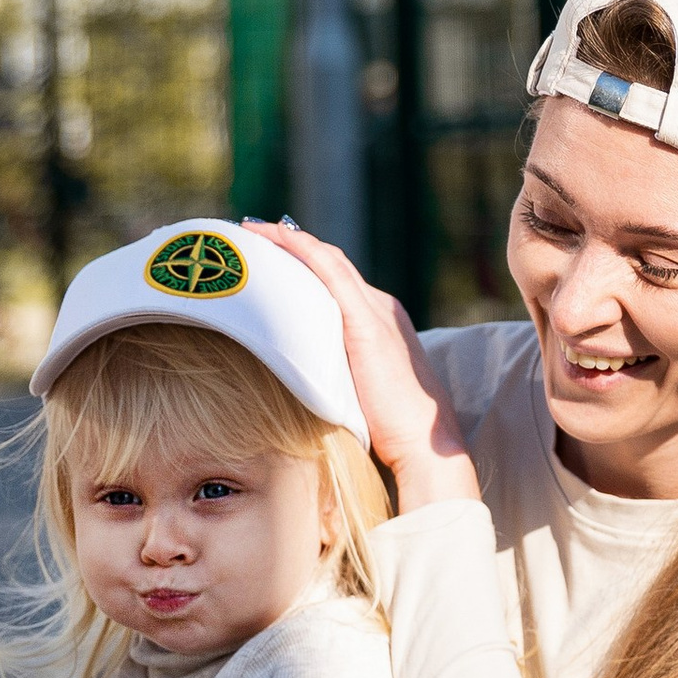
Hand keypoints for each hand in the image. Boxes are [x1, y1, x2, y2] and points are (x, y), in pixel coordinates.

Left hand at [254, 219, 477, 505]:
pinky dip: (301, 249)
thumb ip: (337, 376)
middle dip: (291, 244)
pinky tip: (277, 238)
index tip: (269, 254)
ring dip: (289, 240)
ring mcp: (375, 310)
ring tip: (253, 232)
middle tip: (252, 235)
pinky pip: (329, 271)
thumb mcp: (361, 393)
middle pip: (330, 263)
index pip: (337, 280)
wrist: (424, 444)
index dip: (303, 262)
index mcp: (381, 321)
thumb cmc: (393, 432)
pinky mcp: (364, 323)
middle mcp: (380, 307)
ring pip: (327, 260)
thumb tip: (304, 384)